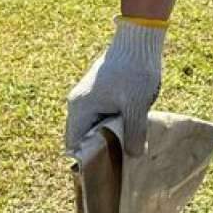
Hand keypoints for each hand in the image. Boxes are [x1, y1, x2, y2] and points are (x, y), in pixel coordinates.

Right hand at [66, 18, 166, 159]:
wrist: (139, 39)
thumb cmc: (135, 71)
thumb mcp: (137, 105)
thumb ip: (134, 132)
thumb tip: (135, 156)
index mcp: (81, 108)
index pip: (74, 144)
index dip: (85, 161)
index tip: (102, 173)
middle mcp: (78, 103)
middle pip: (82, 137)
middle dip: (98, 151)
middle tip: (118, 165)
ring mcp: (87, 96)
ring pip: (93, 126)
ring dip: (107, 137)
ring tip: (125, 150)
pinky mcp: (99, 91)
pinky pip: (100, 115)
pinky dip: (111, 125)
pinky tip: (129, 131)